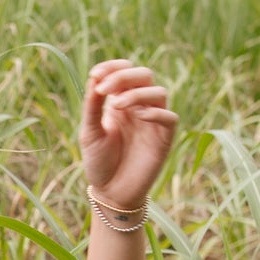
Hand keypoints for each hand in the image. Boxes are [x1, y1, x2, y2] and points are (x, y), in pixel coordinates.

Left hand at [79, 60, 177, 208]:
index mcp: (120, 101)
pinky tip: (140, 116)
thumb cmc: (99, 162)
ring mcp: (153, 121)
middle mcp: (139, 107)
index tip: (96, 74)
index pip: (124, 71)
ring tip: (117, 106)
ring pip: (158, 92)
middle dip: (124, 77)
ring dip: (137, 94)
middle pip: (144, 75)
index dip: (113, 67)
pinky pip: (169, 118)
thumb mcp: (90, 132)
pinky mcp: (164, 138)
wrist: (110, 192)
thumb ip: (92, 106)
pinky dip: (157, 113)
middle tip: (105, 89)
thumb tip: (94, 77)